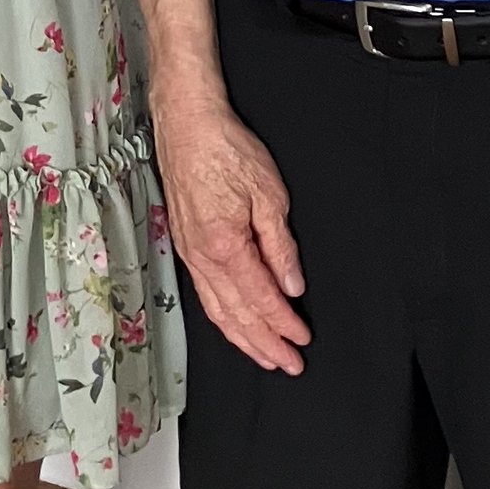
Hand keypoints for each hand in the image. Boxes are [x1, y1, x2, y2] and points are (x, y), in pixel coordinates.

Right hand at [153, 75, 308, 373]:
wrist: (186, 123)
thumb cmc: (226, 149)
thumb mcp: (268, 194)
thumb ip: (281, 246)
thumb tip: (292, 285)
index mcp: (226, 246)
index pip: (261, 299)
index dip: (284, 324)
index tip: (303, 340)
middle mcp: (203, 257)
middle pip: (236, 315)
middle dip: (265, 344)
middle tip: (289, 365)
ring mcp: (190, 253)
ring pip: (217, 310)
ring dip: (243, 338)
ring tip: (265, 357)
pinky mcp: (186, 245)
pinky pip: (205, 294)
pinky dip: (223, 318)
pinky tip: (234, 324)